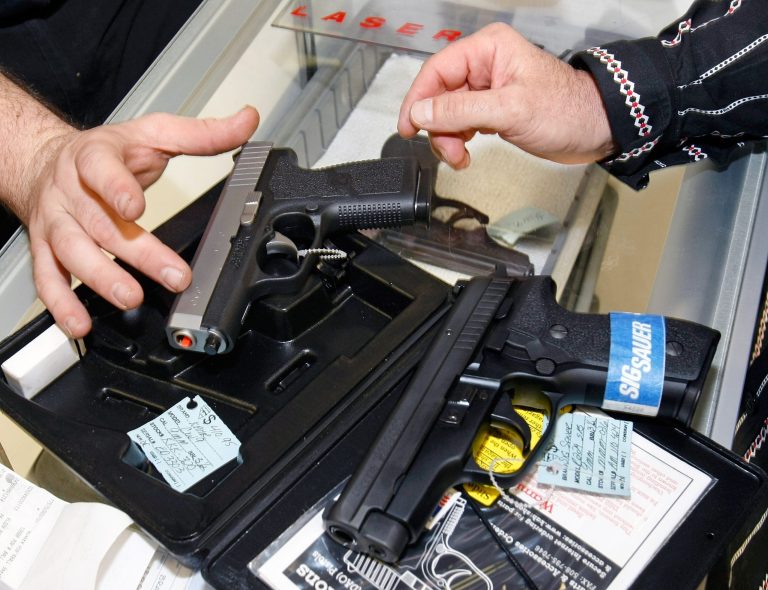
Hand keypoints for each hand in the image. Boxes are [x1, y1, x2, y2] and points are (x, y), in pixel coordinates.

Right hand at [17, 107, 259, 337]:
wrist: (45, 159)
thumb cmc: (106, 152)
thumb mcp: (153, 134)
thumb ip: (201, 133)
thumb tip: (247, 121)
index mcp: (94, 157)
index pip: (100, 170)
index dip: (117, 188)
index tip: (135, 208)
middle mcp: (71, 191)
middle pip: (101, 223)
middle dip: (137, 253)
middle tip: (172, 274)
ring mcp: (56, 222)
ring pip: (73, 251)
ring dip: (100, 279)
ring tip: (130, 298)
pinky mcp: (46, 247)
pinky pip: (48, 277)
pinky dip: (61, 303)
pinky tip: (80, 322)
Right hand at [398, 23, 614, 168]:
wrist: (595, 130)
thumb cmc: (566, 110)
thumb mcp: (509, 110)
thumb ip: (461, 111)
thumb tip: (421, 113)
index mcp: (488, 49)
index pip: (437, 71)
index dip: (418, 100)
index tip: (408, 126)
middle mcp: (484, 65)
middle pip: (438, 95)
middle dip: (438, 126)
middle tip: (448, 151)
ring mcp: (487, 88)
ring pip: (447, 113)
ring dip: (448, 138)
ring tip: (461, 156)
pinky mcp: (491, 109)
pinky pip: (460, 124)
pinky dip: (458, 141)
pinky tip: (467, 153)